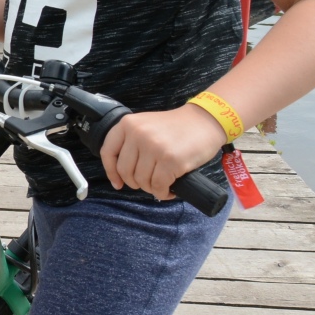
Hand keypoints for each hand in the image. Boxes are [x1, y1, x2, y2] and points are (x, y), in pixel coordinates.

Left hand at [101, 105, 227, 199]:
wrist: (205, 121)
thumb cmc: (177, 127)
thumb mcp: (146, 125)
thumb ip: (132, 141)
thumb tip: (121, 173)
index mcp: (128, 124)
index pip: (108, 152)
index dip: (111, 172)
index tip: (117, 183)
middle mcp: (138, 134)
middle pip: (125, 171)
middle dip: (136, 183)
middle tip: (149, 183)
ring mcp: (154, 147)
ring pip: (142, 181)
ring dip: (152, 188)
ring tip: (162, 184)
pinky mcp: (171, 160)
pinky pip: (159, 186)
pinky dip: (163, 193)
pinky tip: (169, 190)